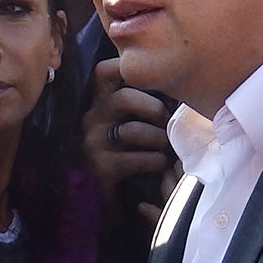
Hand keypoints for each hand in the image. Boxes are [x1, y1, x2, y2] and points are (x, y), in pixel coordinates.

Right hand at [82, 57, 171, 193]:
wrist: (93, 195)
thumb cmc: (117, 151)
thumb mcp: (119, 122)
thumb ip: (134, 103)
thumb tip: (172, 90)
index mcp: (97, 103)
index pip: (104, 71)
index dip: (125, 66)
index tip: (150, 75)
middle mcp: (91, 119)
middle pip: (124, 97)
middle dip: (153, 107)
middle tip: (165, 121)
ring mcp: (93, 144)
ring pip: (133, 130)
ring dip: (159, 139)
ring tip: (166, 147)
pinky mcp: (102, 168)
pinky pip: (137, 159)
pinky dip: (156, 161)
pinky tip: (160, 165)